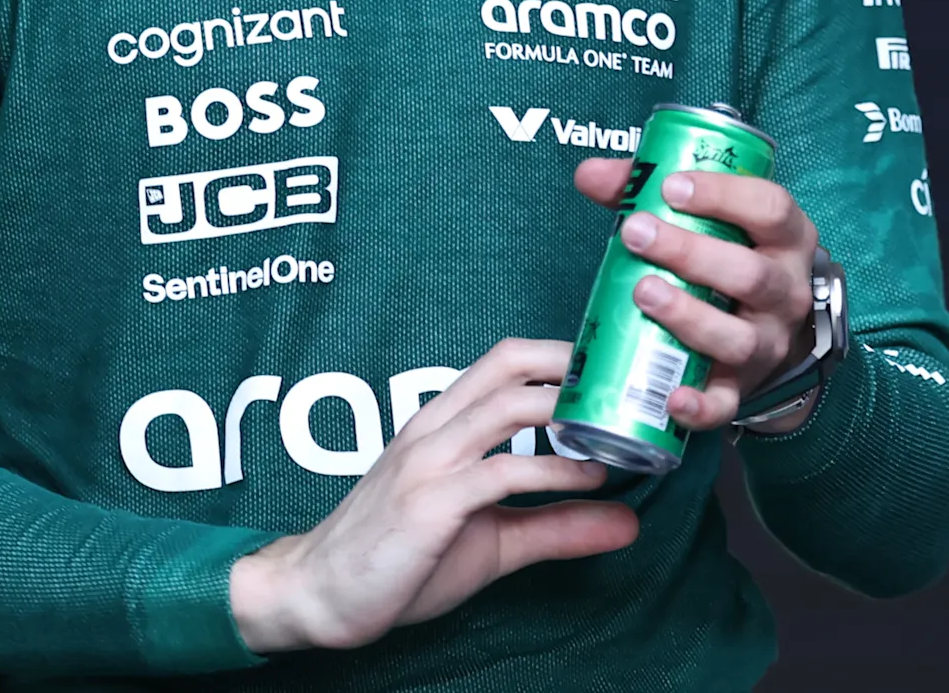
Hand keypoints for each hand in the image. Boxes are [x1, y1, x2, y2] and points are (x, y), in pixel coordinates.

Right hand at [227, 338, 636, 652]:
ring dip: (572, 412)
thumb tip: (629, 523)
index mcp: (441, 423)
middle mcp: (434, 428)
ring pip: (509, 407)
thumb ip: (557, 525)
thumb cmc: (398, 558)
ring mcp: (429, 462)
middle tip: (630, 384)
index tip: (617, 370)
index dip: (563, 354)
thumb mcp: (493, 540)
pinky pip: (501, 473)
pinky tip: (591, 481)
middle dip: (575, 364)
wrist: (318, 594)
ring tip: (623, 428)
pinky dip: (555, 472)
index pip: (506, 361)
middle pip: (510, 364)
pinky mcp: (430, 503)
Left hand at [570, 159, 823, 434]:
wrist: (768, 328)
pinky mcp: (742, 386)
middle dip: (691, 253)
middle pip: (750, 274)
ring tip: (643, 293)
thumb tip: (590, 175)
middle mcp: (786, 292)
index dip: (724, 195)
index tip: (671, 187)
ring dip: (689, 316)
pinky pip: (726, 403)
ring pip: (737, 337)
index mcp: (787, 239)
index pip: (772, 209)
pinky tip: (670, 397)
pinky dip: (700, 406)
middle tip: (637, 233)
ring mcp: (768, 343)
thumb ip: (650, 190)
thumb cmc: (730, 255)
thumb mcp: (711, 217)